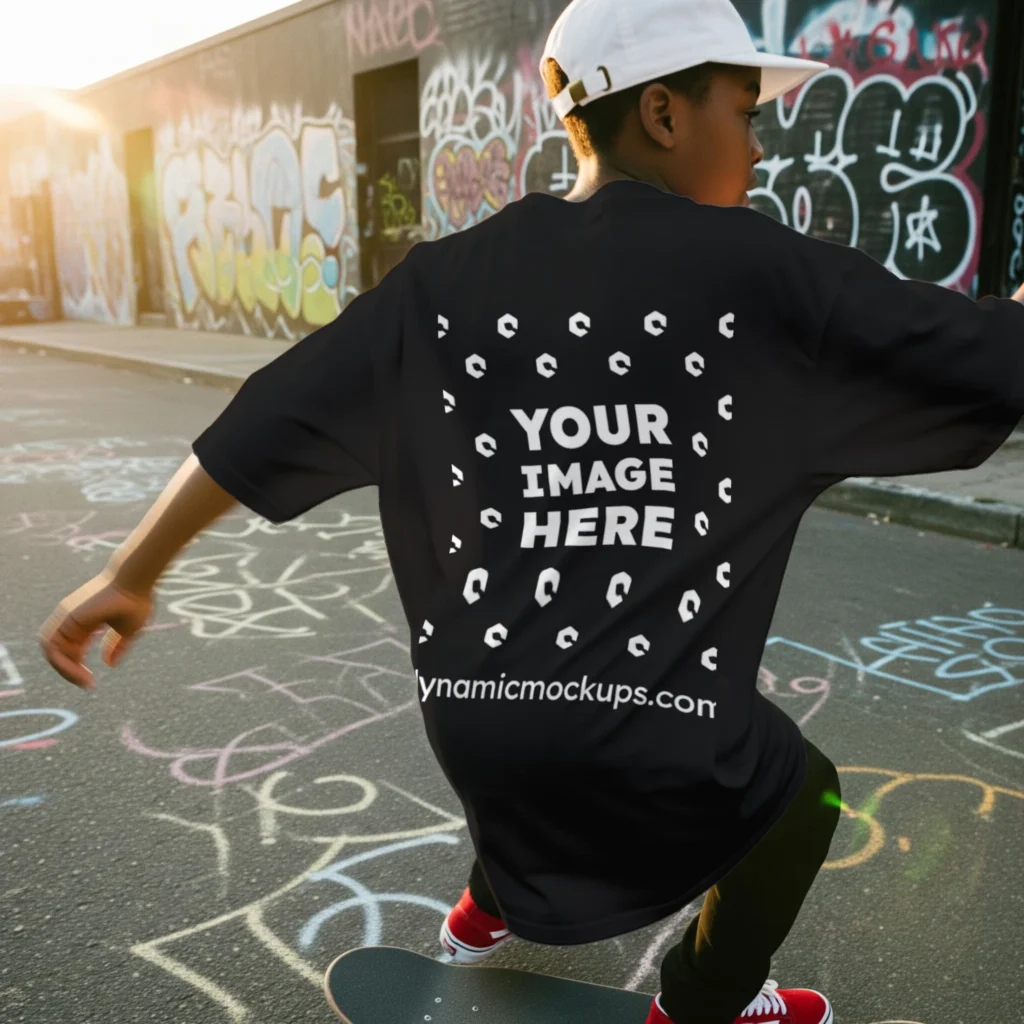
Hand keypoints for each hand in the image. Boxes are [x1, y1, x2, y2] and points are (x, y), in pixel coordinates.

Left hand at [38, 572, 153, 690]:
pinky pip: (52, 645)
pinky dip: (61, 662)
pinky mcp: (66, 616)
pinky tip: (79, 671)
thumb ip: (117, 646)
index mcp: (85, 623)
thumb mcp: (128, 631)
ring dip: (63, 669)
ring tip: (82, 680)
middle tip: (86, 684)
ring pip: (51, 650)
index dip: (77, 669)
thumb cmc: (136, 601)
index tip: (92, 683)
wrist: (135, 582)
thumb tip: (109, 664)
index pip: (71, 651)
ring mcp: (66, 617)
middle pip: (58, 652)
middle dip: (68, 671)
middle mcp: (71, 620)